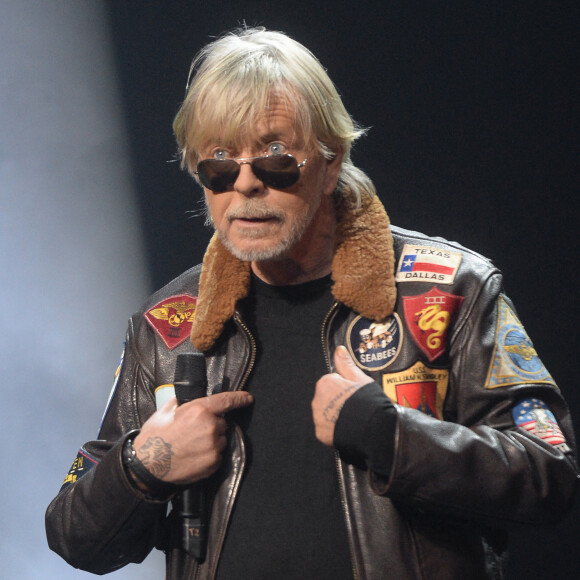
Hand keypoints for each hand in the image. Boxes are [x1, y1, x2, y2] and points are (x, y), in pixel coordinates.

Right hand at [133, 391, 252, 484]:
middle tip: (194, 432)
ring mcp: (213, 446)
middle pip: (222, 423)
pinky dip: (209, 455)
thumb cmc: (154, 436)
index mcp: (200, 409)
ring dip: (212, 441)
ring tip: (192, 446)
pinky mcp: (213, 462)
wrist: (148, 465)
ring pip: (220, 440)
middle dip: (213, 426)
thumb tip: (187, 398)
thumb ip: (181, 402)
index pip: (227, 401)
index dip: (240, 398)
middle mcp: (211, 426)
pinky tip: (194, 456)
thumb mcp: (165, 411)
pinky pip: (217, 455)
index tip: (248, 398)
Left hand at [312, 346, 373, 446]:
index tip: (355, 394)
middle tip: (355, 407)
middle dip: (339, 402)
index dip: (346, 388)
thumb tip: (339, 349)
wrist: (371, 429)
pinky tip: (348, 429)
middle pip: (328, 398)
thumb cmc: (367, 401)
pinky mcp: (321, 433)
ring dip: (336, 415)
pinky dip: (335, 429)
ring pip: (326, 413)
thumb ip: (346, 364)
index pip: (333, 382)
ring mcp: (318, 417)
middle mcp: (317, 399)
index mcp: (325, 383)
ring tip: (353, 419)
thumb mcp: (359, 379)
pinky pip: (327, 429)